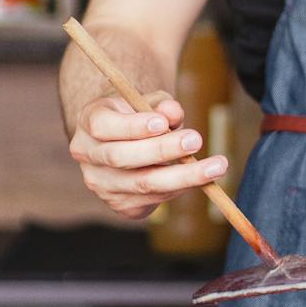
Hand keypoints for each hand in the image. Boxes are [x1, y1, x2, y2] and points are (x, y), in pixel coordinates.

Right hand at [68, 88, 228, 221]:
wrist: (125, 141)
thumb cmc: (138, 114)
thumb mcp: (148, 101)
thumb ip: (161, 104)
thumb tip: (173, 112)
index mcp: (89, 123)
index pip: (102, 126)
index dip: (132, 127)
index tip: (163, 123)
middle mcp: (88, 157)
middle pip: (121, 157)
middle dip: (162, 150)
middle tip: (196, 140)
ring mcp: (102, 185)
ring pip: (141, 184)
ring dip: (182, 177)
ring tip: (216, 166)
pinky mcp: (120, 205)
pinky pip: (152, 199)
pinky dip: (178, 188)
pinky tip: (200, 179)